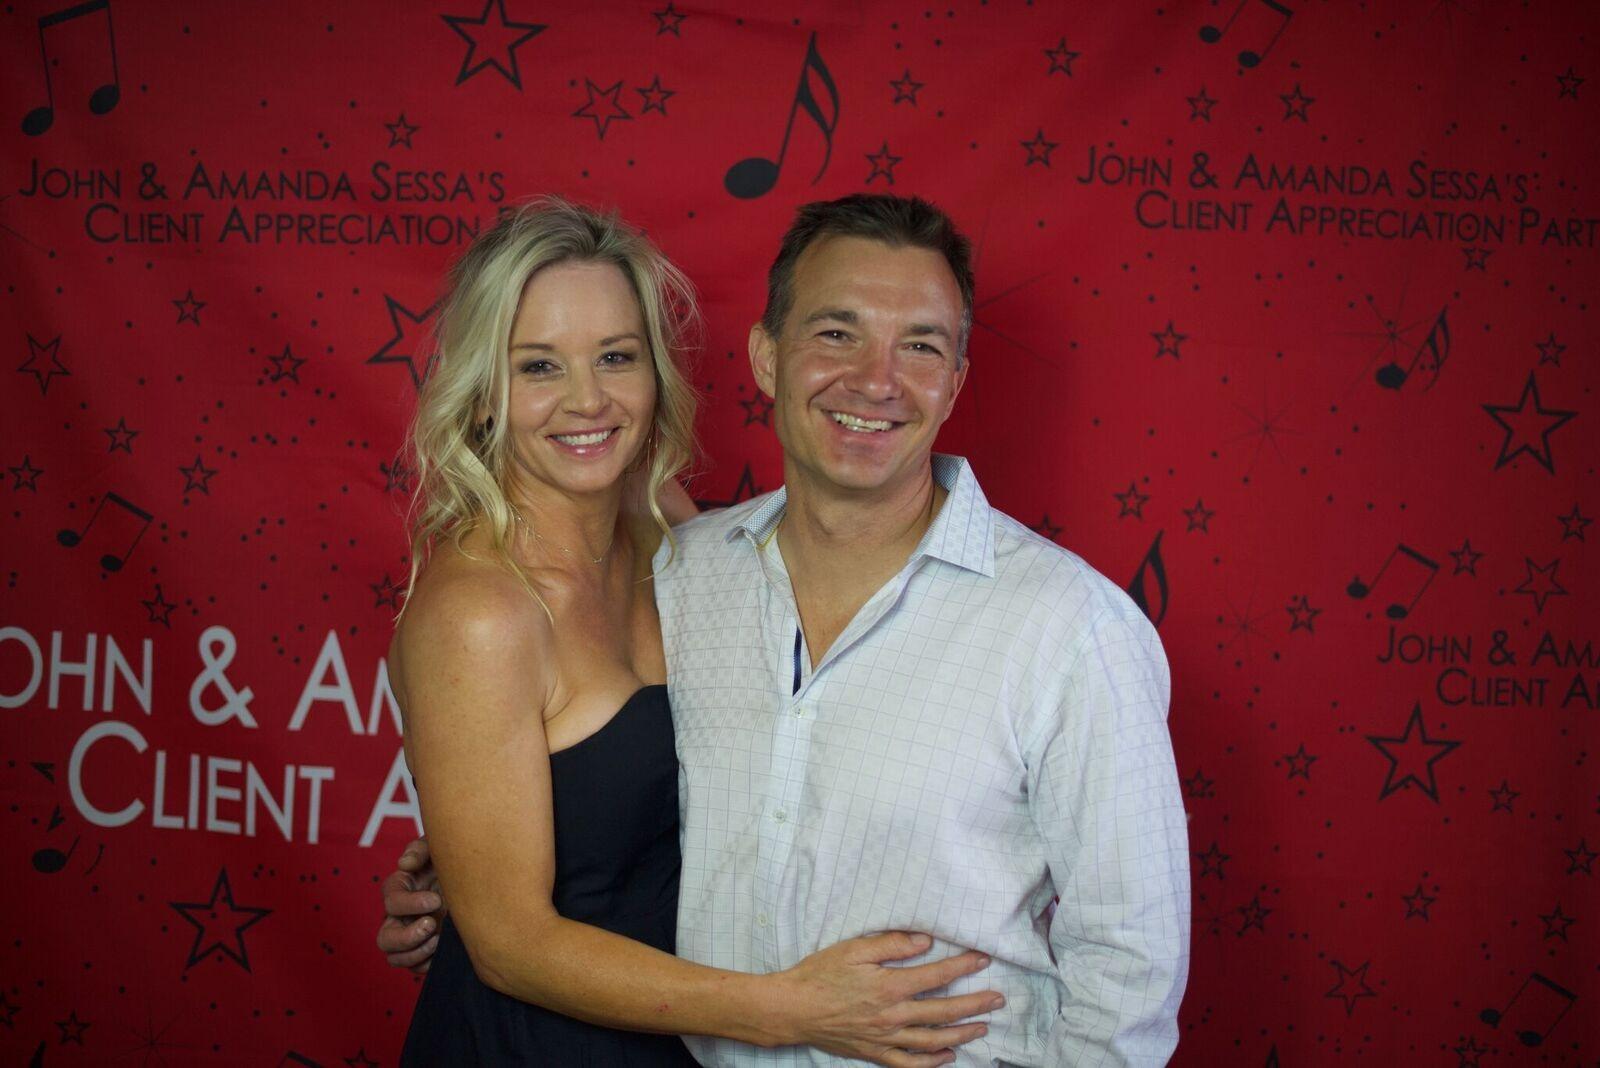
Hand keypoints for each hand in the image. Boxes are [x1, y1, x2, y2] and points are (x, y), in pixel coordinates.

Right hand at [376, 836, 444, 972]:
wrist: (484, 877)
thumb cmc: (457, 858)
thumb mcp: (440, 847)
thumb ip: (421, 849)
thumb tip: (404, 864)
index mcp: (402, 888)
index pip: (391, 900)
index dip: (410, 903)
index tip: (435, 899)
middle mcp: (401, 915)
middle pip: (385, 938)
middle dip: (407, 937)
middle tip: (432, 925)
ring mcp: (412, 935)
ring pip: (395, 957)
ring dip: (416, 953)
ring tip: (440, 941)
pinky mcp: (426, 949)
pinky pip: (416, 967)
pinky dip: (428, 963)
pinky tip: (445, 949)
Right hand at [775, 932, 1001, 1067]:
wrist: (793, 1008)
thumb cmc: (820, 974)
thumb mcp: (854, 949)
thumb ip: (892, 944)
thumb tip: (925, 942)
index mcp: (890, 986)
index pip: (937, 976)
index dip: (963, 967)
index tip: (982, 959)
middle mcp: (893, 1015)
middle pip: (943, 1012)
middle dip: (975, 1004)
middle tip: (997, 998)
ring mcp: (885, 1038)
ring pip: (933, 1040)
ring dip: (961, 1034)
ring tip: (982, 1027)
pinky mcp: (874, 1053)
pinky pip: (909, 1063)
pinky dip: (931, 1063)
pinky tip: (947, 1056)